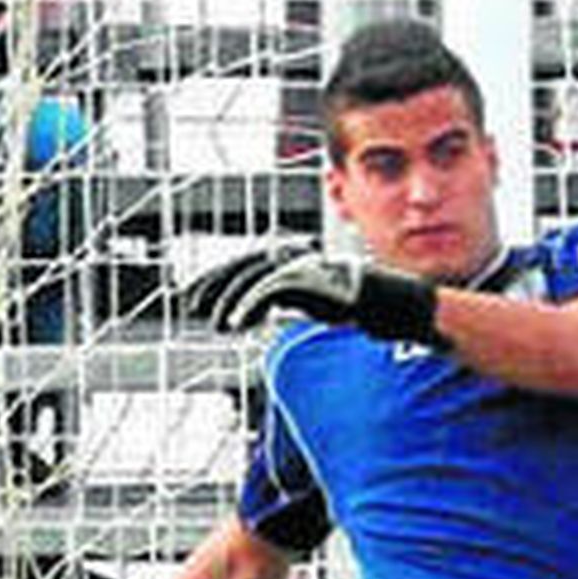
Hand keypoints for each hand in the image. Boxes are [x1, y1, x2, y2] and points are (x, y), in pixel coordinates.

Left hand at [184, 240, 443, 346]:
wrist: (388, 302)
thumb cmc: (354, 304)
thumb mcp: (312, 302)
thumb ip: (288, 299)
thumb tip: (268, 308)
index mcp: (288, 259)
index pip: (244, 265)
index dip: (217, 280)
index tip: (197, 297)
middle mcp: (290, 256)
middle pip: (240, 266)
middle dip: (212, 284)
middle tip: (189, 302)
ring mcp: (298, 265)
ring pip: (250, 278)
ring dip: (228, 300)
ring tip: (214, 322)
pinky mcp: (306, 278)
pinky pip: (268, 290)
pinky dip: (248, 305)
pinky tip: (235, 322)